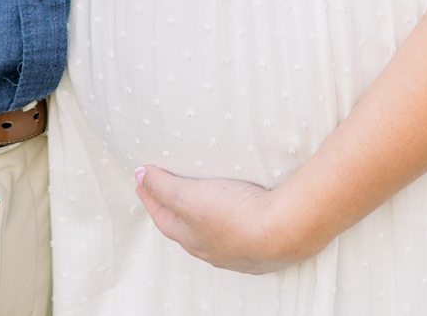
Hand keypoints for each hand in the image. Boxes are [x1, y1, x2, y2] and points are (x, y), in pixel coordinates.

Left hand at [133, 166, 324, 273]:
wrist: (285, 231)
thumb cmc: (235, 214)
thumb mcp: (189, 195)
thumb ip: (163, 185)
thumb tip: (140, 175)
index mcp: (191, 238)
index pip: (163, 216)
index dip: (151, 196)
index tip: (143, 179)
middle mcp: (212, 250)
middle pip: (186, 229)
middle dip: (174, 209)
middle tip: (166, 191)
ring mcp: (239, 252)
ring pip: (213, 234)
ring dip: (204, 218)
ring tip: (202, 202)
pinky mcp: (262, 248)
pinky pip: (239, 235)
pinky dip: (231, 223)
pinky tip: (238, 217)